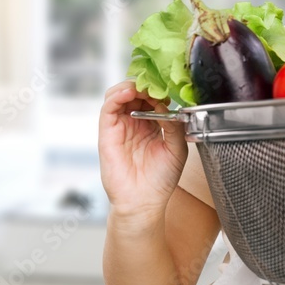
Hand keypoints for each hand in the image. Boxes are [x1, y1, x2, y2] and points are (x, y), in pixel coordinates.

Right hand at [99, 80, 187, 224]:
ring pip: (119, 94)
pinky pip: (108, 107)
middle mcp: (134, 122)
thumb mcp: (177, 148)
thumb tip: (166, 103)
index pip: (151, 96)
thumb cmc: (160, 180)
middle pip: (135, 91)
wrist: (144, 202)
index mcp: (151, 124)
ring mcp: (120, 126)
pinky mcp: (107, 132)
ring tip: (144, 87)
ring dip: (132, 85)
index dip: (159, 88)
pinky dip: (117, 95)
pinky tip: (130, 92)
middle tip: (157, 82)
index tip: (169, 85)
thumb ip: (174, 125)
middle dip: (146, 83)